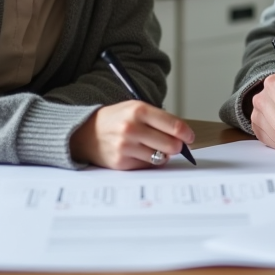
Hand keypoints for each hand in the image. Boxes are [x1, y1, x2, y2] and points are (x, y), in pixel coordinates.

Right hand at [70, 100, 194, 169]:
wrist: (85, 133)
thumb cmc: (116, 119)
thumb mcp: (135, 109)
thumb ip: (159, 120)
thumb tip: (183, 137)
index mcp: (138, 110)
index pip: (173, 125)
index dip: (186, 133)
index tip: (189, 137)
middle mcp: (132, 128)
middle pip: (171, 145)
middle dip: (177, 146)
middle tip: (175, 145)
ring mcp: (125, 146)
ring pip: (161, 157)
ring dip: (162, 155)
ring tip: (152, 147)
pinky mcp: (121, 162)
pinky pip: (147, 165)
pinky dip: (148, 161)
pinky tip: (138, 153)